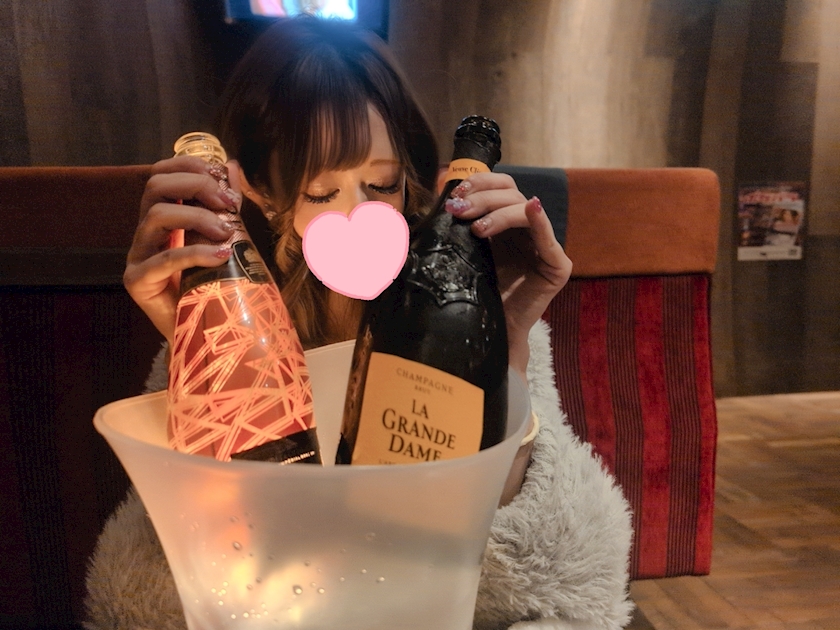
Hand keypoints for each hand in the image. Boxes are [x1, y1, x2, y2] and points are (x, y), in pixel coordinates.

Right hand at [123, 156, 241, 344]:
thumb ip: (223, 205)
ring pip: (157, 215)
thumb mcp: (223, 239)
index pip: (162, 174)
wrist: (205, 332)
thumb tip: (231, 165)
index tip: (221, 177)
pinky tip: (221, 255)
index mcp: (162, 217)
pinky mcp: (138, 281)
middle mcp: (145, 232)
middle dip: (195, 186)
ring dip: (197, 217)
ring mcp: (138, 256)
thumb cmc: (213, 284)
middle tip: (227, 204)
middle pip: (155, 186)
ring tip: (226, 234)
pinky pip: (164, 259)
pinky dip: (195, 252)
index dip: (190, 166)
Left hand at [444, 173, 572, 378]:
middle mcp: (527, 229)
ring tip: (476, 228)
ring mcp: (544, 246)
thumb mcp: (463, 252)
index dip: (481, 182)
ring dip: (499, 212)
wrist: (488, 331)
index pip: (500, 187)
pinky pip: (548, 238)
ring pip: (526, 210)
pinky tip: (532, 208)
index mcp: (506, 223)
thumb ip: (458, 227)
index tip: (456, 193)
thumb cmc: (475, 294)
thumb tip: (435, 201)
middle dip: (484, 198)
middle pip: (512, 194)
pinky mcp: (557, 266)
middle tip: (460, 210)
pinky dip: (540, 220)